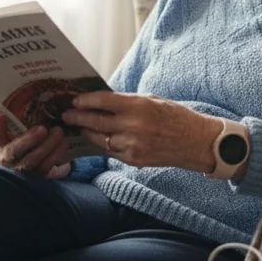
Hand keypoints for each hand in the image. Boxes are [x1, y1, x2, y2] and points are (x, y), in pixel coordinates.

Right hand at [0, 113, 71, 179]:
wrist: (38, 162)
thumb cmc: (28, 139)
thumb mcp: (21, 129)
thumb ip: (22, 117)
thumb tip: (36, 94)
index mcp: (1, 142)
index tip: (0, 115)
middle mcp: (7, 157)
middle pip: (13, 151)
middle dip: (28, 140)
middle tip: (42, 129)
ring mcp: (21, 169)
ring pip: (31, 161)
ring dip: (46, 146)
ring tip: (59, 132)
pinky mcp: (36, 177)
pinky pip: (45, 167)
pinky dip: (55, 154)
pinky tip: (64, 143)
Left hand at [62, 92, 223, 172]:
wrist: (195, 141)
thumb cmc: (174, 116)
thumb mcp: (151, 100)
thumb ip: (127, 102)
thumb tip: (102, 101)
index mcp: (138, 106)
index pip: (103, 101)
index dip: (85, 101)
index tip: (74, 101)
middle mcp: (133, 126)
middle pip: (96, 121)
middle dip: (78, 118)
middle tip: (66, 115)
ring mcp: (132, 145)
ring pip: (100, 138)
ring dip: (88, 132)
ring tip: (79, 127)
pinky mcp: (133, 160)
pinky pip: (110, 151)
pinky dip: (103, 144)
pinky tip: (97, 139)